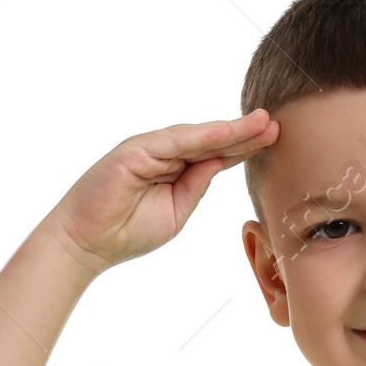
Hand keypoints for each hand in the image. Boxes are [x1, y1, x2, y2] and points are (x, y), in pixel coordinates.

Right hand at [52, 110, 278, 269]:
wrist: (88, 243)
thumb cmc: (128, 233)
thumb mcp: (175, 214)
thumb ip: (195, 188)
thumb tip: (217, 163)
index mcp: (177, 172)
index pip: (216, 155)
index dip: (244, 147)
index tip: (273, 138)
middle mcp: (165, 154)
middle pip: (212, 140)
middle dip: (245, 132)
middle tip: (276, 122)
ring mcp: (150, 149)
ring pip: (198, 136)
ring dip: (230, 129)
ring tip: (260, 122)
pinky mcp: (135, 149)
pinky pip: (175, 141)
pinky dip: (202, 136)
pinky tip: (227, 132)